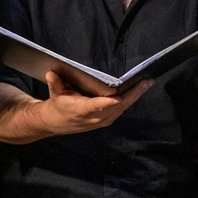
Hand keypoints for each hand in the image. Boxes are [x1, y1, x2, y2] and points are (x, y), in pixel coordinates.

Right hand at [32, 71, 150, 136]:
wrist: (57, 123)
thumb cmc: (58, 104)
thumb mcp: (55, 93)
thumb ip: (55, 83)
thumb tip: (51, 73)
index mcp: (81, 110)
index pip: (96, 106)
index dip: (107, 102)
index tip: (117, 97)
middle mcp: (94, 117)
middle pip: (116, 106)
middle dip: (132, 94)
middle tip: (146, 81)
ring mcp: (102, 120)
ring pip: (122, 109)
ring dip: (135, 96)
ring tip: (147, 83)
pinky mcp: (107, 120)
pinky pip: (121, 110)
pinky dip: (131, 100)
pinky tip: (140, 90)